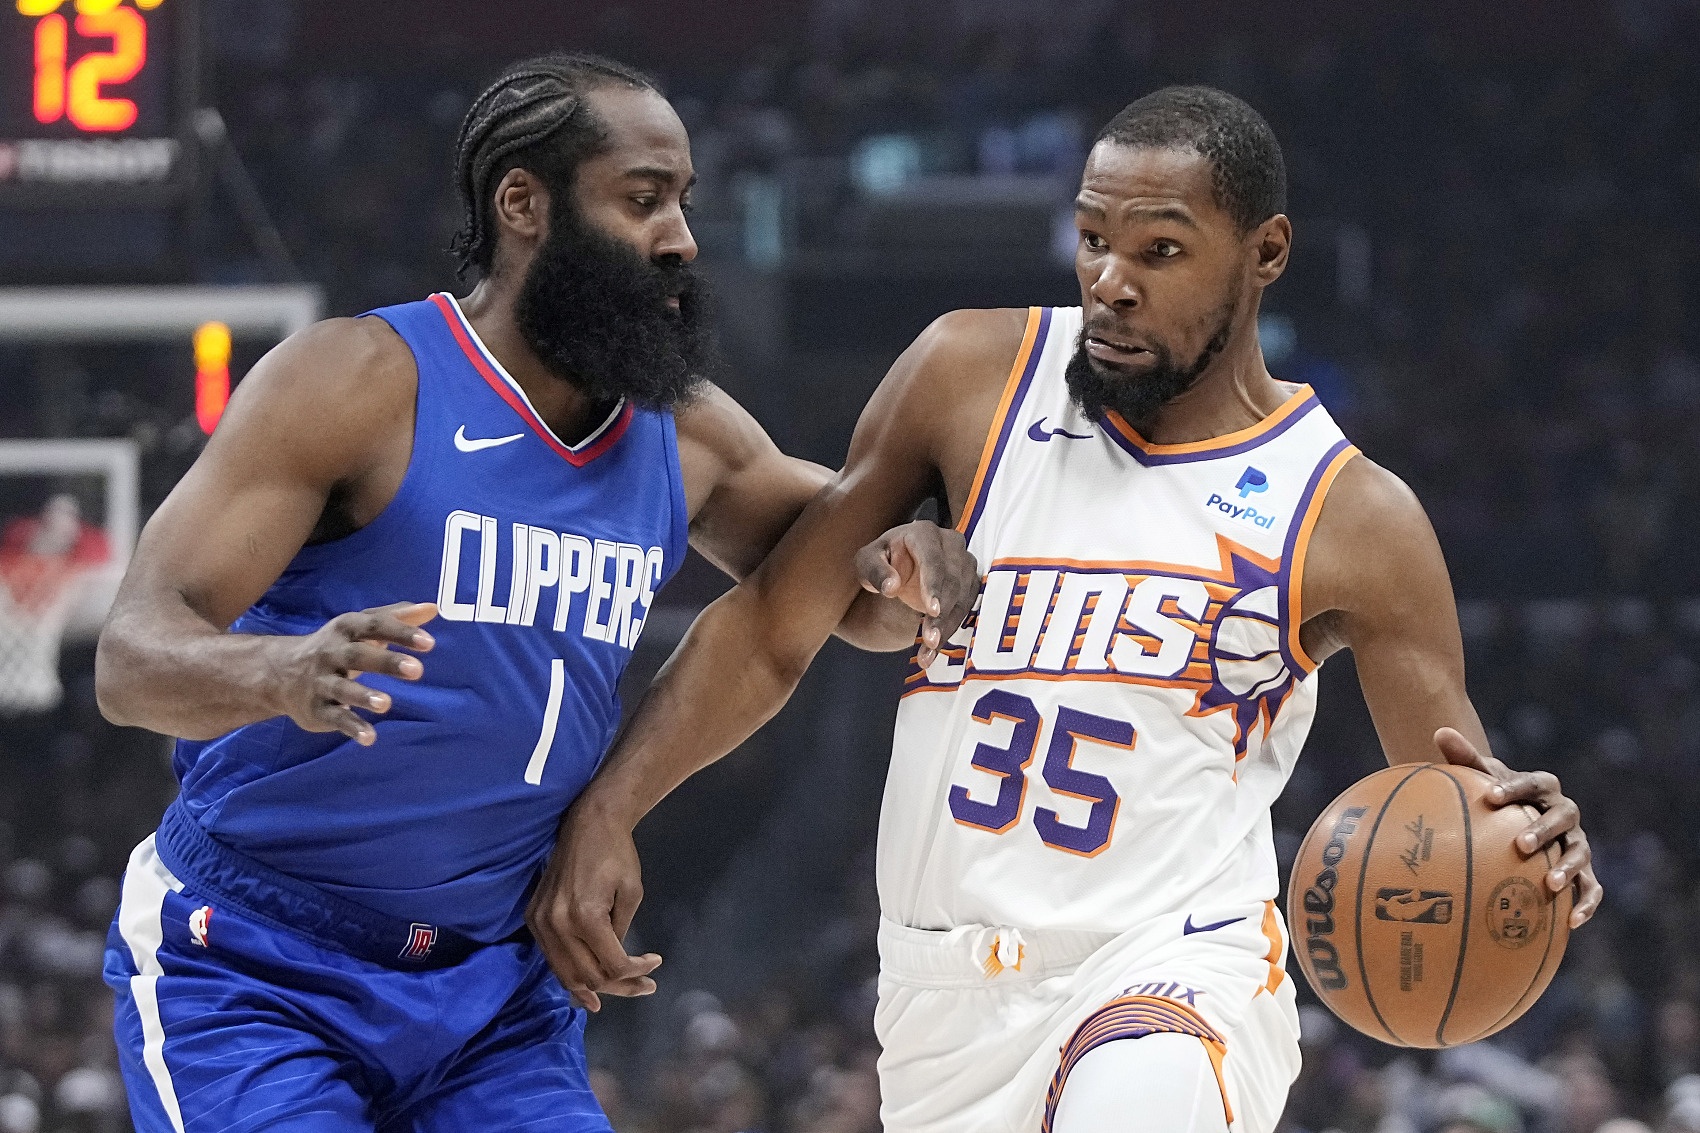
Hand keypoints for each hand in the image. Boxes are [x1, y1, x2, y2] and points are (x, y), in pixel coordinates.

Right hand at [265, 601, 435, 745]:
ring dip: (364, 696)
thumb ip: (397, 617)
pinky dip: (351, 728)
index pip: (375, 626)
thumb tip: (433, 608)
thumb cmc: (337, 646)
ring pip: (343, 689)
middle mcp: (331, 653)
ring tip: (386, 703)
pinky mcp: (317, 709)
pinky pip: (335, 718)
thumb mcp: (362, 626)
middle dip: (386, 662)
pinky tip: (369, 738)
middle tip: (417, 671)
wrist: (279, 673)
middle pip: (358, 655)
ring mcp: (322, 682)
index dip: (401, 633)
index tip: (429, 643)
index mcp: (347, 629)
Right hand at [526, 800, 661, 1011]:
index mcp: (585, 917)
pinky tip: (585, 985)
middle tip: (645, 986)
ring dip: (592, 988)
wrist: (587, 823)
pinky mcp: (533, 917)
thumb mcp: (632, 894)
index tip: (655, 963)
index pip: (612, 965)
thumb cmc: (617, 854)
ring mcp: (540, 922)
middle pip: (588, 976)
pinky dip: (569, 973)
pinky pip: (551, 957)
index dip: (637, 972)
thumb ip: (621, 932)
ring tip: (616, 995)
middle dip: (620, 986)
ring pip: (565, 974)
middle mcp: (556, 924)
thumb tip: (614, 962)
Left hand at [855, 521, 979, 666]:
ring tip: (930, 648)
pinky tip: (934, 650)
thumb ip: (875, 571)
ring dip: (948, 626)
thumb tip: (891, 587)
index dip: (934, 585)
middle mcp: (950, 544)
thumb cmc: (882, 558)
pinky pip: (966, 608)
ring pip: (963, 598)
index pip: (933, 559)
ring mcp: (964, 562)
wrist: (900, 563)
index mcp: (924, 533)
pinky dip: (951, 630)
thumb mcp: (867, 561)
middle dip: (942, 613)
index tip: (931, 610)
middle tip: (930, 638)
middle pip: (953, 581)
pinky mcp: (970, 582)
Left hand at [1434, 727, 1601, 927]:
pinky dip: (1587, 903)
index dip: (1515, 788)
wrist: (1521, 818)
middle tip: (1521, 845)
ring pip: (1580, 854)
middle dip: (1543, 831)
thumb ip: (1464, 757)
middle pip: (1561, 819)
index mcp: (1543, 787)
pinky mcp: (1586, 872)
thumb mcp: (1483, 777)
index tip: (1491, 797)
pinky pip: (1592, 888)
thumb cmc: (1498, 797)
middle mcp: (1566, 813)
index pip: (1532, 783)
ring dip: (1568, 868)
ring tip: (1549, 884)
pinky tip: (1572, 921)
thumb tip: (1440, 731)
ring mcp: (1577, 842)